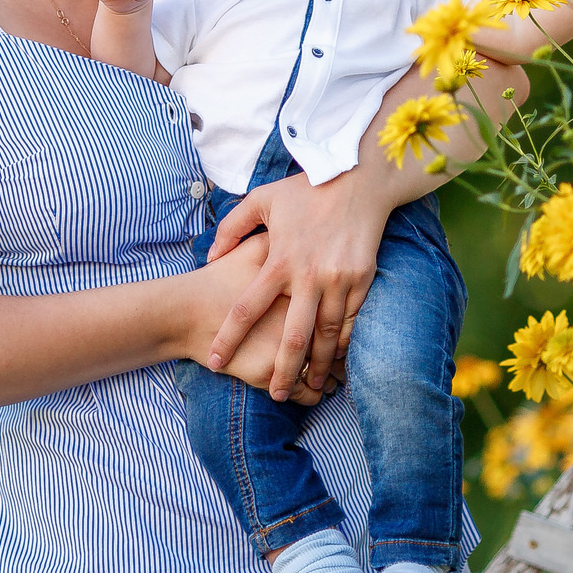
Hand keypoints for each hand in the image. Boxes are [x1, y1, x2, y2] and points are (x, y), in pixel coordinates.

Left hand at [203, 171, 390, 397]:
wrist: (360, 178)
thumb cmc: (306, 189)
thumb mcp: (261, 199)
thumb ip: (231, 228)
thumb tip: (210, 257)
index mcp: (278, 260)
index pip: (245, 309)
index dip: (228, 338)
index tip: (214, 361)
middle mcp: (308, 276)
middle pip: (292, 337)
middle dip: (283, 371)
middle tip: (275, 394)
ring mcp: (338, 280)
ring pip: (327, 336)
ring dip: (318, 365)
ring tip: (311, 386)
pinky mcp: (363, 279)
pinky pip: (352, 321)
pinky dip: (345, 344)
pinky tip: (337, 360)